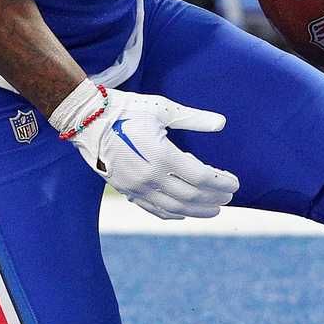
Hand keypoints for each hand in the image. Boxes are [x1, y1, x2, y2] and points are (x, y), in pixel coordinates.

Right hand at [53, 85, 237, 219]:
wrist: (88, 120)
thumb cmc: (127, 110)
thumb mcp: (162, 109)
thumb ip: (194, 119)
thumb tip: (221, 123)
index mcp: (162, 155)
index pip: (202, 177)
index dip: (222, 182)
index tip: (235, 183)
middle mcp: (150, 176)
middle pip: (192, 197)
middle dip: (214, 198)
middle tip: (229, 197)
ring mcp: (137, 187)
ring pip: (175, 208)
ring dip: (198, 211)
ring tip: (214, 209)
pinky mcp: (126, 190)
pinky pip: (154, 209)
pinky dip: (172, 214)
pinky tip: (184, 213)